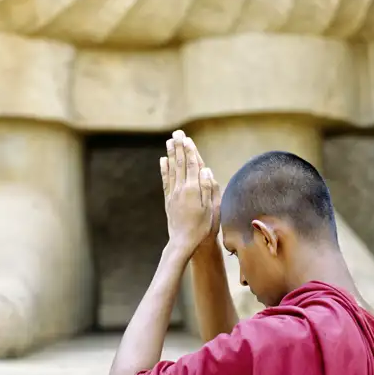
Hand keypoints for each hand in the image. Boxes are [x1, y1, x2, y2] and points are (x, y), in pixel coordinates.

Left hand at [160, 131, 216, 254]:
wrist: (183, 242)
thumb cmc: (202, 227)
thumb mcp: (210, 209)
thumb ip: (207, 188)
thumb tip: (205, 169)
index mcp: (193, 190)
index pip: (192, 165)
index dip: (190, 151)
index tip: (187, 138)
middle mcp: (181, 189)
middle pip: (180, 163)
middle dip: (179, 147)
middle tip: (177, 133)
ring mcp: (173, 194)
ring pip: (171, 169)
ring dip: (171, 154)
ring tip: (169, 141)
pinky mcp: (168, 200)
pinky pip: (165, 180)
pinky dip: (164, 169)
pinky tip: (162, 160)